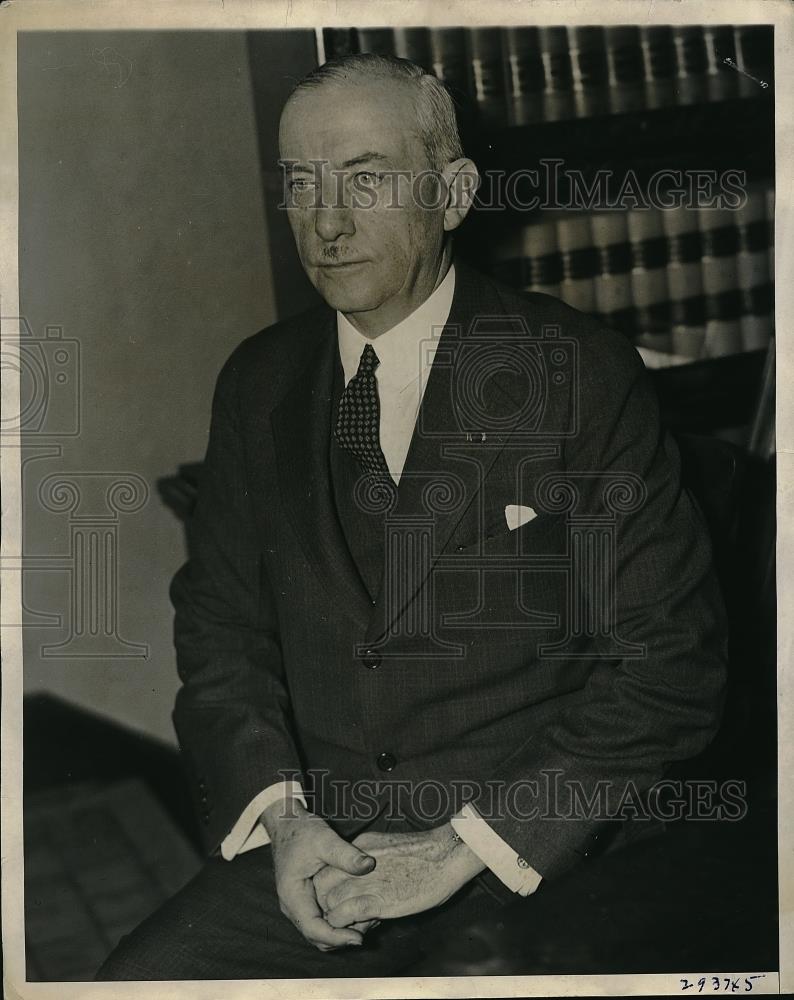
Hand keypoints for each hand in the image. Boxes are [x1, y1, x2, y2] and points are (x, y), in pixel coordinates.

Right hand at [260, 798, 375, 950]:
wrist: (287, 824)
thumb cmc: (302, 831)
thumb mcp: (324, 839)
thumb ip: (345, 854)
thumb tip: (369, 865)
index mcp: (292, 895)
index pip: (313, 930)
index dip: (337, 937)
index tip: (359, 938)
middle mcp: (293, 906)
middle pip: (317, 937)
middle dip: (342, 938)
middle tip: (369, 927)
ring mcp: (300, 905)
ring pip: (321, 932)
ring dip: (342, 932)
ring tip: (367, 921)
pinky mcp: (308, 901)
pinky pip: (323, 920)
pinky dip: (339, 922)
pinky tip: (358, 911)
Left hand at [312, 824, 485, 926]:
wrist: (447, 853)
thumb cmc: (426, 854)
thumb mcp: (388, 849)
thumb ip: (369, 863)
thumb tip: (363, 879)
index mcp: (359, 847)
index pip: (327, 870)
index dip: (330, 889)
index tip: (343, 900)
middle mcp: (355, 863)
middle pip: (321, 887)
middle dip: (328, 905)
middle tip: (346, 918)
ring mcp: (364, 881)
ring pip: (329, 903)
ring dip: (336, 919)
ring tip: (355, 926)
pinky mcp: (376, 899)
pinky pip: (344, 916)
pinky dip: (345, 927)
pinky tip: (358, 931)